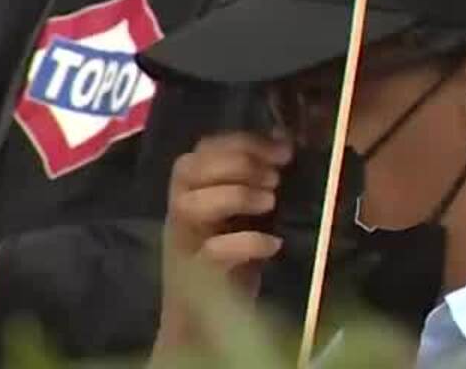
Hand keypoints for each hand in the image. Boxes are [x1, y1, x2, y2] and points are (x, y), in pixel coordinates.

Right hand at [154, 132, 290, 355]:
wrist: (208, 323)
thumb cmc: (232, 260)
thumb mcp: (247, 213)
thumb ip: (258, 179)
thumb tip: (286, 141)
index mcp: (192, 192)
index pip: (203, 149)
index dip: (241, 142)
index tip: (282, 150)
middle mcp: (180, 214)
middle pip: (186, 169)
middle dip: (236, 163)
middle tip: (275, 178)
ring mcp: (183, 245)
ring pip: (189, 205)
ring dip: (234, 194)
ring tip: (270, 202)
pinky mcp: (194, 278)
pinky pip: (210, 252)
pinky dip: (245, 242)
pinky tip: (272, 243)